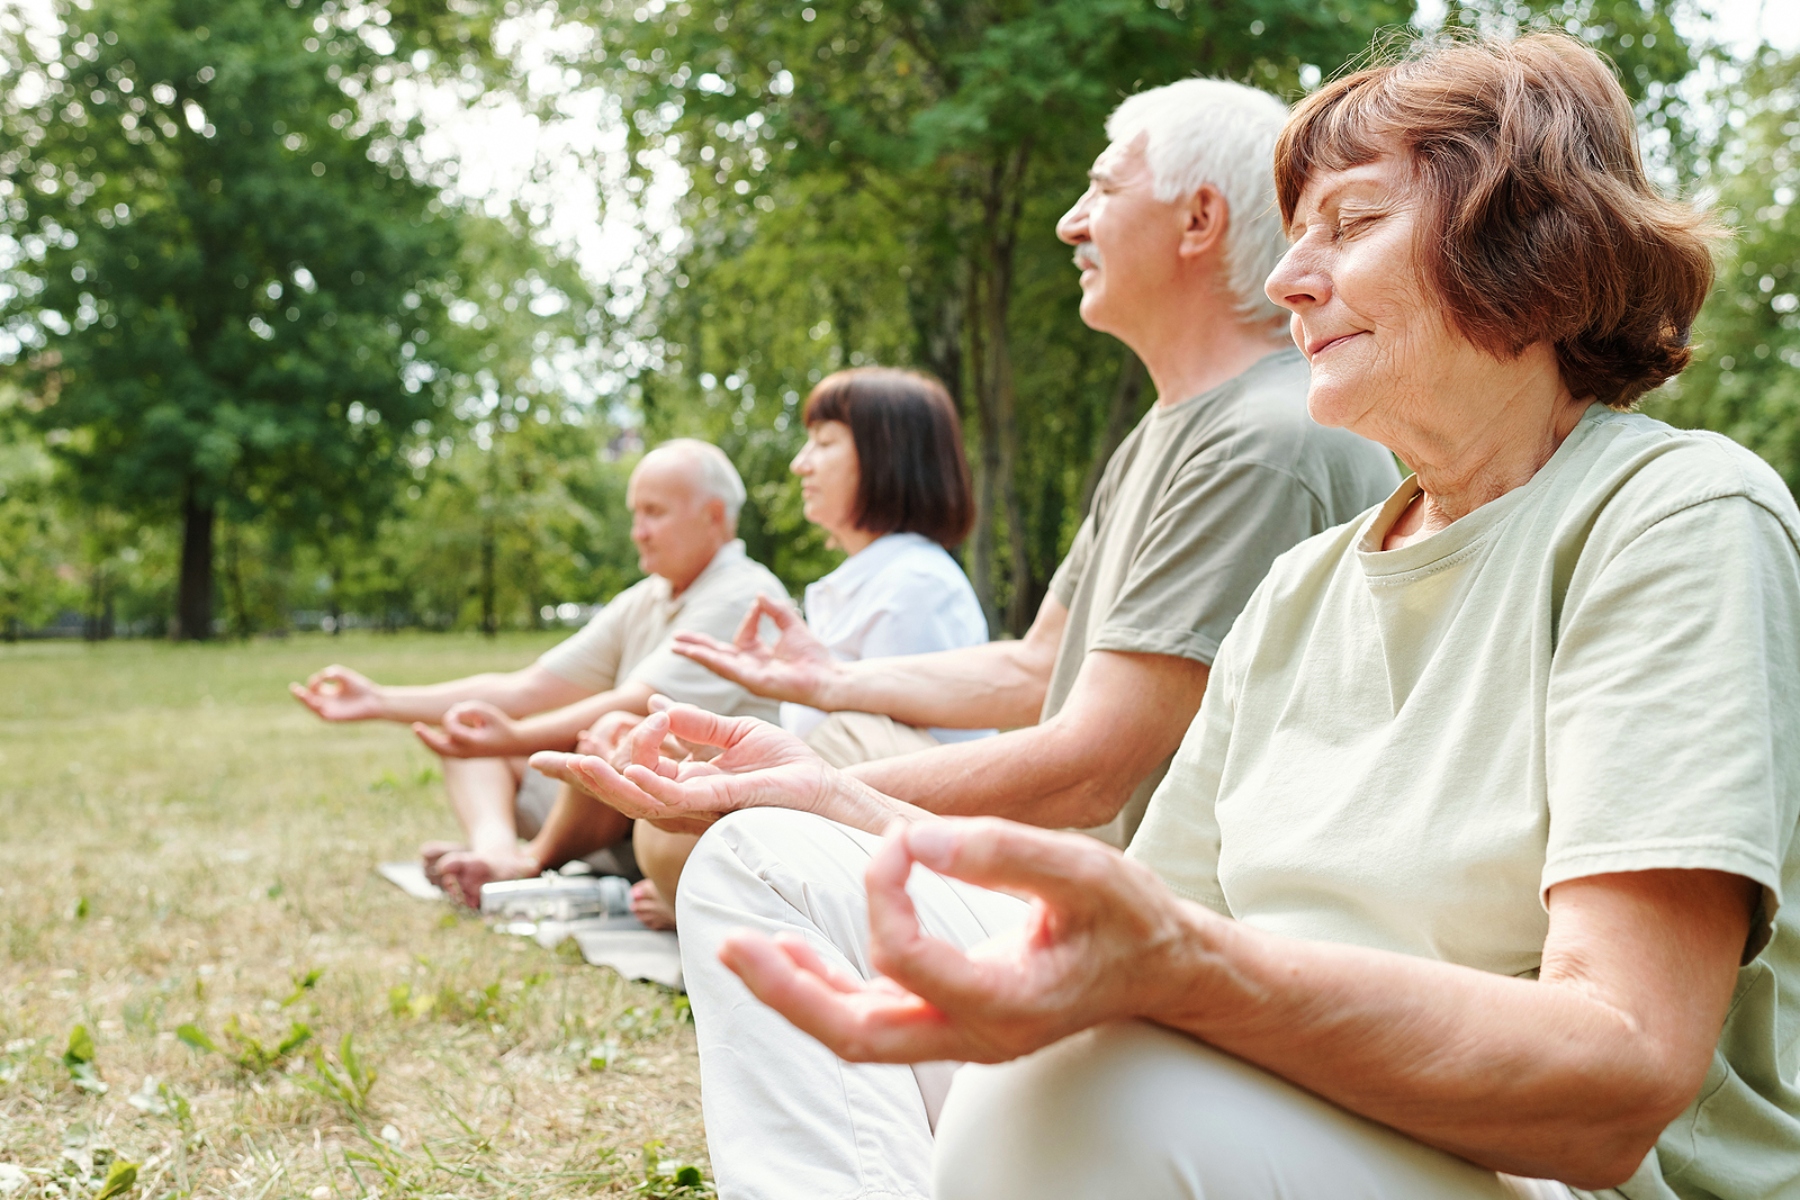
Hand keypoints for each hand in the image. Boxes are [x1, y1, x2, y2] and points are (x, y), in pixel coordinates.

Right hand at [289, 665, 385, 721]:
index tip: (324, 676)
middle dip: (300, 694)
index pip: (314, 688)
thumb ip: (326, 674)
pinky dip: (316, 707)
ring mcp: (329, 710)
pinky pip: (320, 714)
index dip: (314, 681)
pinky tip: (314, 701)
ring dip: (305, 701)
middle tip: (293, 687)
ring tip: (300, 693)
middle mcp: (328, 702)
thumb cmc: (359, 686)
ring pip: (312, 707)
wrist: (373, 699)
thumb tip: (315, 681)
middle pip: (309, 699)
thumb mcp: (340, 675)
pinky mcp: (333, 717)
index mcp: (330, 692)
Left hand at [412, 700, 525, 758]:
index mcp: (474, 743)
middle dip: (426, 737)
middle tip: (416, 727)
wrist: (512, 744)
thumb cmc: (502, 726)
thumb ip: (471, 709)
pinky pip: (443, 751)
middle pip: (439, 747)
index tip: (459, 710)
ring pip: (439, 750)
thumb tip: (453, 711)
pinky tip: (426, 734)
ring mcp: (463, 756)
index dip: (452, 716)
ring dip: (429, 739)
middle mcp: (466, 752)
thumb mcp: (490, 713)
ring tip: (418, 729)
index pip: (452, 729)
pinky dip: (434, 742)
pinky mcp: (462, 756)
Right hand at [529, 697, 844, 829]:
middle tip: (534, 759)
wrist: (826, 786)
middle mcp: (684, 802)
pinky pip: (679, 798)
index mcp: (683, 785)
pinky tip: (630, 769)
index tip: (570, 739)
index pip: (626, 773)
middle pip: (619, 790)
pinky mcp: (721, 806)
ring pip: (640, 798)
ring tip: (574, 760)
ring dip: (606, 779)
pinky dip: (653, 783)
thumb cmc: (787, 766)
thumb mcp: (735, 733)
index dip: (593, 761)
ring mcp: (699, 808)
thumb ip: (695, 723)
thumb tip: (657, 703)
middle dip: (578, 776)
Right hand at [672, 594, 839, 705]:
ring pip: (717, 663)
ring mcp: (749, 677)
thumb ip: (775, 610)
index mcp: (758, 656)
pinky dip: (710, 660)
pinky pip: (727, 669)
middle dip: (696, 646)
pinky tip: (695, 654)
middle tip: (674, 639)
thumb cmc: (814, 656)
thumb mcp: (791, 625)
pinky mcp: (752, 683)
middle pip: (717, 655)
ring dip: (696, 654)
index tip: (760, 604)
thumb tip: (758, 596)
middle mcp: (750, 668)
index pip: (742, 636)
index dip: (750, 617)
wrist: (828, 676)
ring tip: (676, 647)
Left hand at [718, 818, 1200, 1064]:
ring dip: (794, 995)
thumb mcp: (1085, 869)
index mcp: (1009, 1003)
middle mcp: (976, 1039)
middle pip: (857, 1036)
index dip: (882, 893)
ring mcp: (960, 1042)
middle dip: (788, 991)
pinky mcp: (949, 1027)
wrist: (1160, 967)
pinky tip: (792, 954)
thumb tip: (912, 838)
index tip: (891, 840)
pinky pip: (870, 1024)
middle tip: (732, 943)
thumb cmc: (1129, 917)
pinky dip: (824, 991)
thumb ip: (1002, 850)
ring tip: (738, 949)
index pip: (908, 959)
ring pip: (855, 1039)